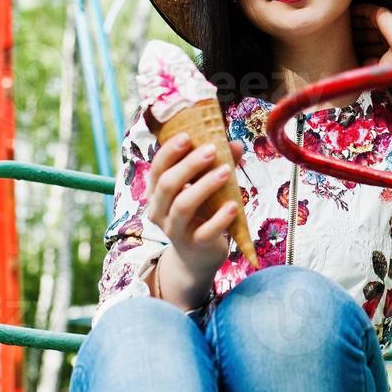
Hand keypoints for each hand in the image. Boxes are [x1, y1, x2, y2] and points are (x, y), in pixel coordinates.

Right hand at [145, 132, 245, 305]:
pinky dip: (220, 218)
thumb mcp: (205, 188)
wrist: (199, 256)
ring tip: (226, 171)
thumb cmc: (200, 213)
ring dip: (205, 186)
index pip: (157, 168)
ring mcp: (174, 231)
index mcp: (156, 193)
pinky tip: (234, 206)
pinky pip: (205, 231)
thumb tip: (235, 145)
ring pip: (183, 205)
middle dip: (189, 165)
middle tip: (212, 150)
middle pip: (167, 184)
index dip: (170, 151)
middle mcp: (159, 211)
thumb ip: (217, 166)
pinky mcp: (194, 246)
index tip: (188, 136)